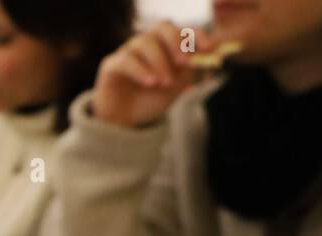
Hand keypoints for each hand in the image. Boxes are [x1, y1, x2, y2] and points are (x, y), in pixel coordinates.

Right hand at [93, 23, 217, 127]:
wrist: (125, 122)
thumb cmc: (151, 100)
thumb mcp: (175, 86)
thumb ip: (187, 69)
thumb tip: (200, 53)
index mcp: (165, 46)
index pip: (183, 31)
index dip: (198, 35)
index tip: (210, 48)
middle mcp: (147, 44)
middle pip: (162, 27)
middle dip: (176, 42)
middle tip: (184, 63)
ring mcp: (128, 52)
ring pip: (144, 43)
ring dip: (159, 62)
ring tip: (164, 83)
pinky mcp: (111, 65)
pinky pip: (127, 60)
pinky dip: (141, 71)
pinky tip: (151, 83)